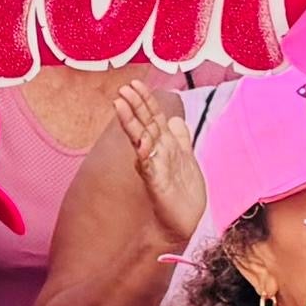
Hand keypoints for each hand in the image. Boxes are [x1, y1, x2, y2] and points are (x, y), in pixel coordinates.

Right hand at [101, 80, 205, 254]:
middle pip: (144, 124)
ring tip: (119, 105)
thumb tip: (174, 119)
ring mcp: (154, 167)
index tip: (134, 83)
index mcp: (164, 145)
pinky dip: (144, 154)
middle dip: (134, 105)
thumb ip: (180, 138)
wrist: (182, 222)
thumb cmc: (181, 193)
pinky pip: (148, 166)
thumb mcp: (186, 158)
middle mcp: (156, 153)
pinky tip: (140, 144)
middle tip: (122, 89)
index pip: (152, 117)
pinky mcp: (156, 184)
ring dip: (131, 122)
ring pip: (141, 140)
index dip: (145, 100)